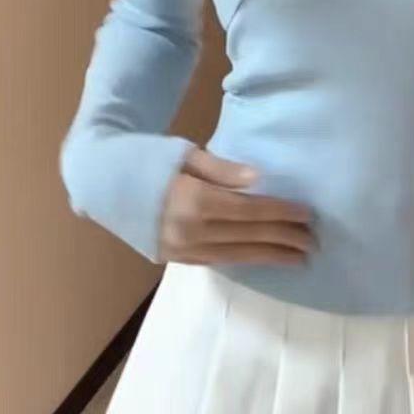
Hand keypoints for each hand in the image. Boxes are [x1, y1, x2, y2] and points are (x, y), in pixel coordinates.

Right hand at [158, 147, 317, 266]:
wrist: (101, 182)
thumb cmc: (145, 157)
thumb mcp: (184, 152)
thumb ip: (222, 169)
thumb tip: (257, 180)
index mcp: (193, 201)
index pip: (249, 211)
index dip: (280, 213)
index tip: (307, 214)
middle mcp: (189, 231)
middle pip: (247, 237)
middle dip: (283, 238)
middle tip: (313, 240)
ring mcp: (181, 250)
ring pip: (235, 256)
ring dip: (269, 256)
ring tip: (297, 257)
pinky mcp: (175, 258)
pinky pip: (218, 261)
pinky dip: (244, 260)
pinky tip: (263, 258)